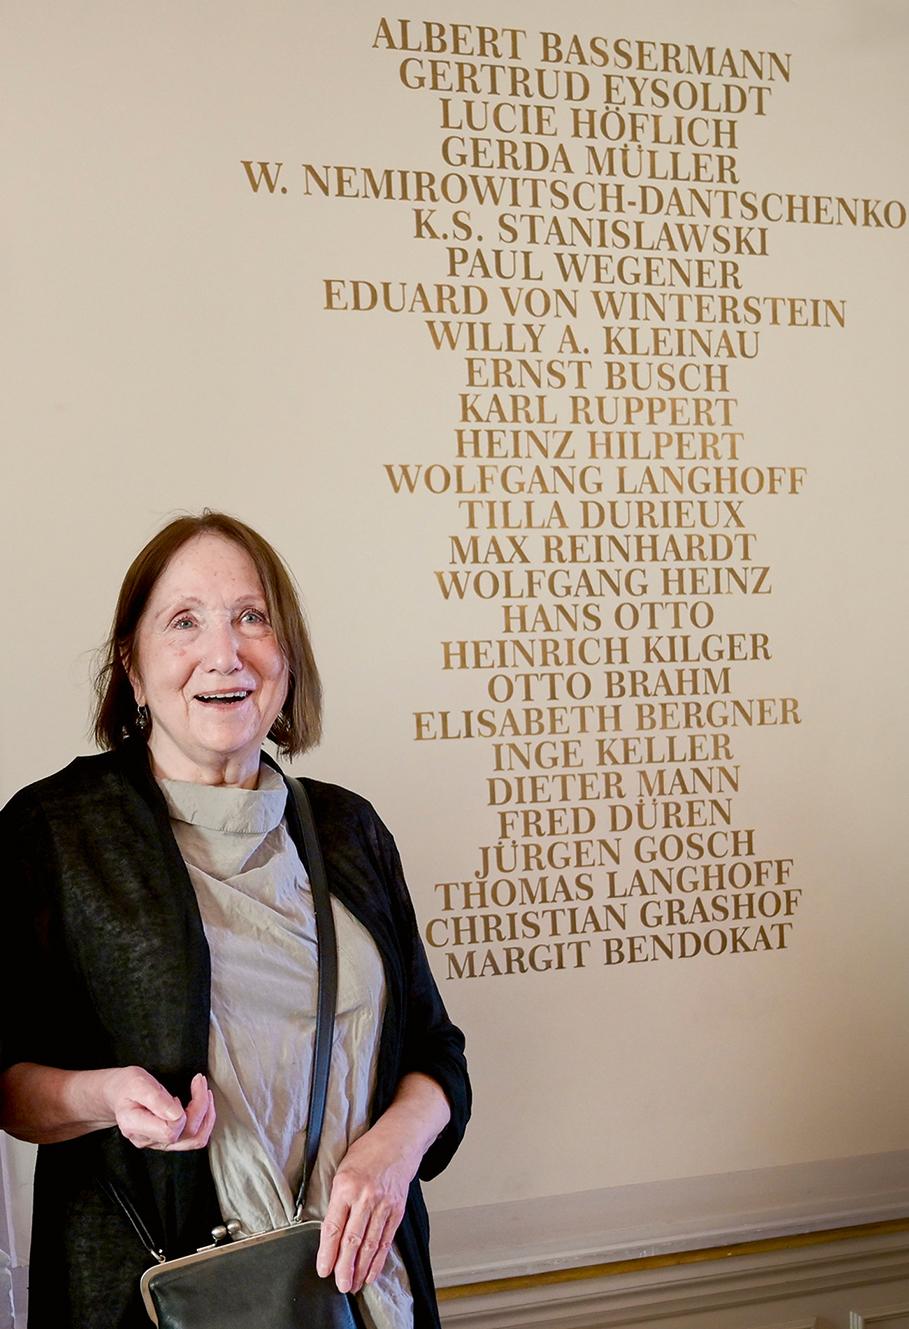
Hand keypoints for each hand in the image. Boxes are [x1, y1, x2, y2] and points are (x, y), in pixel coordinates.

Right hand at [104, 1068, 215, 1150]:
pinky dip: (204, 1122)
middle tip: (199, 1081)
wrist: (118, 1094)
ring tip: (206, 1093)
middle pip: (185, 1134)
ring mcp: (158, 1143)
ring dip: (207, 1116)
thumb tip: (178, 1114)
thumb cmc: (127, 1085)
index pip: (170, 1130)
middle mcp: (147, 1140)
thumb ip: (156, 1099)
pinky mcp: (167, 1141)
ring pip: (194, 1140)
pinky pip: (193, 1139)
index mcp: (134, 1126)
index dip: (184, 1110)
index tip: (185, 1087)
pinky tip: (203, 1105)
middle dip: (201, 1106)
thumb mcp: (138, 1082)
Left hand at [316, 1124, 419, 1293]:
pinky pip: (386, 1240)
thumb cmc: (366, 1154)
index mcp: (346, 1187)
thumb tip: (328, 1232)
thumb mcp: (342, 1171)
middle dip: (345, 1267)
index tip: (323, 1270)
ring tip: (354, 1285)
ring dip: (361, 1269)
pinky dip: (379, 1259)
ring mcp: (383, 1205)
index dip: (327, 1252)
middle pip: (352, 1240)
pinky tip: (372, 1272)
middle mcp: (365, 1197)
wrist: (398, 1142)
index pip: (333, 1227)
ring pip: (370, 1244)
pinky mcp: (397, 1210)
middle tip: (340, 1285)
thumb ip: (336, 1200)